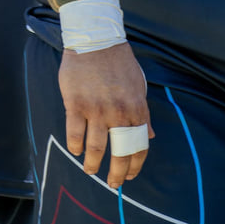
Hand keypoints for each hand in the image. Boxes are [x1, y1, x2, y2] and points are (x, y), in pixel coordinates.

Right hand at [58, 41, 151, 188]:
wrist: (96, 39)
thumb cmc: (118, 62)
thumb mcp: (139, 86)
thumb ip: (143, 113)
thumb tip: (150, 136)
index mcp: (137, 109)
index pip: (139, 146)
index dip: (135, 165)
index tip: (129, 175)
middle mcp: (119, 113)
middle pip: (120, 152)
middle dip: (116, 174)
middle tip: (112, 184)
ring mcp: (97, 109)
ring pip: (95, 147)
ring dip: (92, 164)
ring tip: (89, 170)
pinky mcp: (76, 104)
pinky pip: (75, 133)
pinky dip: (75, 146)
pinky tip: (75, 150)